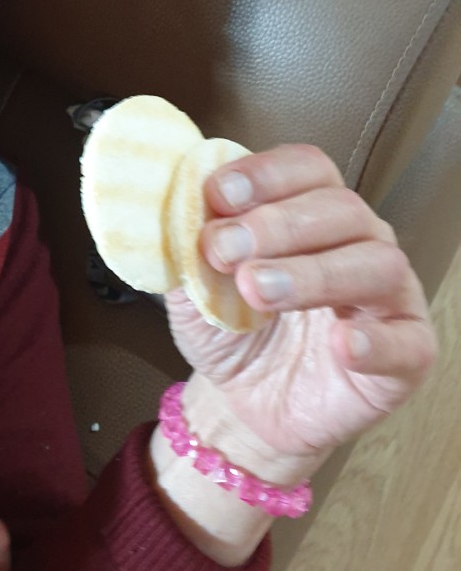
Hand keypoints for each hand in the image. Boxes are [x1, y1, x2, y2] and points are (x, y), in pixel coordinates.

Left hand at [165, 144, 437, 468]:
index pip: (306, 168)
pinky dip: (375, 341)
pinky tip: (340, 344)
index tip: (217, 195)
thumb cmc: (230, 328)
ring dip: (313, 273)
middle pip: (340, 209)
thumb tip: (163, 209)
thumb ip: (182, 245)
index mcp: (310, 208)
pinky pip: (406, 341)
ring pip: (375, 264)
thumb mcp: (193, 282)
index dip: (265, 175)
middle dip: (277, 225)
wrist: (245, 402)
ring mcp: (389, 295)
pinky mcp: (407, 353)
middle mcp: (358, 240)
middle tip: (224, 251)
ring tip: (258, 291)